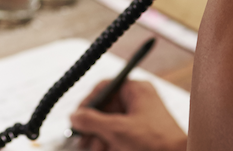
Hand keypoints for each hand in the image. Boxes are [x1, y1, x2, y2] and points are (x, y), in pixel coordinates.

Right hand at [69, 81, 185, 150]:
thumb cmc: (157, 143)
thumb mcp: (118, 130)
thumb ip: (92, 121)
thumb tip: (75, 116)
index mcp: (136, 91)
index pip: (105, 88)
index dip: (88, 103)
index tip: (77, 118)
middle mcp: (139, 102)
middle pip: (106, 110)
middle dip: (94, 128)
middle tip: (84, 140)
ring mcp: (142, 120)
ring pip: (112, 127)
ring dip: (101, 140)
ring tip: (98, 150)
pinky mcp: (143, 136)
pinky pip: (121, 137)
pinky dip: (112, 145)